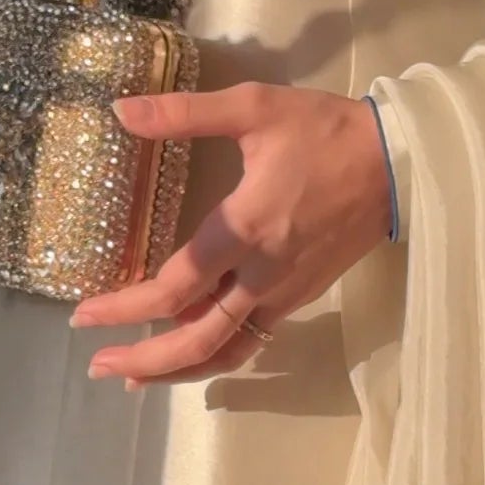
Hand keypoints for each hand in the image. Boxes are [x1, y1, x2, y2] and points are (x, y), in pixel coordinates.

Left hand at [70, 82, 392, 383]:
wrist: (401, 162)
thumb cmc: (326, 132)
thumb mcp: (255, 108)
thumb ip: (185, 112)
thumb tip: (121, 111)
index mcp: (245, 228)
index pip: (176, 286)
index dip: (125, 307)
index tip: (84, 314)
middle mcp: (263, 273)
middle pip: (198, 338)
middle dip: (145, 358)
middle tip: (99, 365)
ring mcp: (285, 292)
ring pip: (226, 349)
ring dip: (178, 368)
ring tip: (135, 377)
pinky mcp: (301, 296)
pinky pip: (251, 339)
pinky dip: (215, 355)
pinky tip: (190, 355)